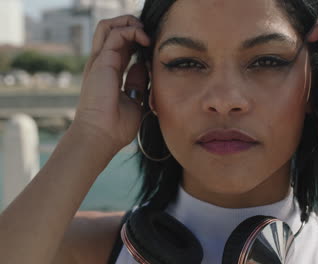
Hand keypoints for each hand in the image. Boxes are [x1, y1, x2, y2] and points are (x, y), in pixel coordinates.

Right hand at [72, 15, 150, 154]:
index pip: (120, 46)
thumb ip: (137, 82)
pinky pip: (115, 34)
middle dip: (130, 25)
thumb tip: (143, 66)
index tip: (153, 46)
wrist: (101, 136)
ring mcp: (100, 62)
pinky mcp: (102, 61)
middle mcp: (102, 64)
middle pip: (111, 31)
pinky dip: (131, 31)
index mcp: (108, 73)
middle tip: (148, 34)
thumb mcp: (134, 100)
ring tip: (145, 32)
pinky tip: (145, 40)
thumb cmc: (115, 126)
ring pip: (109, 26)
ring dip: (129, 23)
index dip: (136, 40)